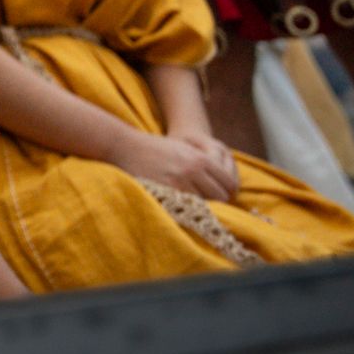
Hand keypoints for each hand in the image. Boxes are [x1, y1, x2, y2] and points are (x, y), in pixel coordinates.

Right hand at [109, 127, 238, 202]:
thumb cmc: (153, 148)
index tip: (220, 196)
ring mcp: (180, 181)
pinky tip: (181, 206)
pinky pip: (186, 206)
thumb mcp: (183, 148)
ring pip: (205, 204)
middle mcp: (193, 170)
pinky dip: (187, 208)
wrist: (125, 146)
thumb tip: (221, 183)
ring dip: (202, 206)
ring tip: (195, 206)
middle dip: (217, 202)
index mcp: (201, 158)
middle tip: (208, 204)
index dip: (227, 191)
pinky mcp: (166, 191)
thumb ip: (202, 163)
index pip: (229, 183)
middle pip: (221, 196)